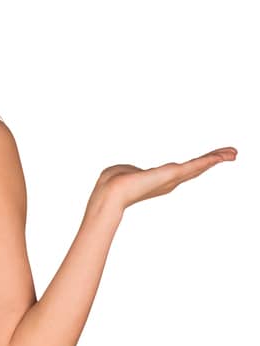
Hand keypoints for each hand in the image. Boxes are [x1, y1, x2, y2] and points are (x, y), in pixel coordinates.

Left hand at [93, 146, 236, 214]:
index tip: (213, 158)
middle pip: (198, 168)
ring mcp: (173, 178)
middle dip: (215, 159)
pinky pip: (196, 165)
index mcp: (161, 179)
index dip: (200, 164)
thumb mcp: (126, 171)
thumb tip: (128, 170)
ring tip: (233, 153)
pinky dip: (210, 159)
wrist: (112, 192)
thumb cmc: (113, 182)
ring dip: (217, 158)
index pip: (185, 170)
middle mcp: (170, 181)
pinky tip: (222, 155)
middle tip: (233, 153)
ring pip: (200, 166)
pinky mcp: (173, 174)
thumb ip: (131, 170)